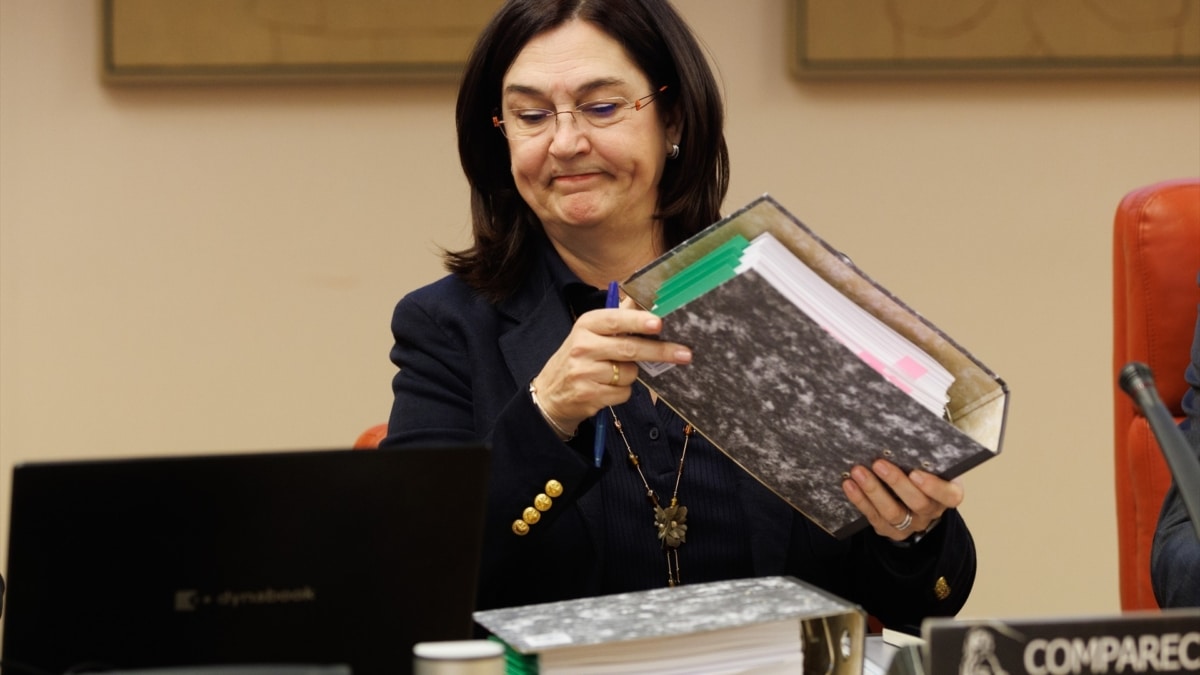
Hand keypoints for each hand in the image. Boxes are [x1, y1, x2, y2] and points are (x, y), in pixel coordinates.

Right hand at [531, 304, 692, 435]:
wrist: (551, 393)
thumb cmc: (579, 358)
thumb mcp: (590, 333)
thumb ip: (618, 318)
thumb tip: (645, 297)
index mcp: (586, 325)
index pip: (615, 320)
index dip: (638, 321)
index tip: (659, 324)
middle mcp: (582, 346)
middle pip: (629, 348)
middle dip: (660, 352)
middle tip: (685, 354)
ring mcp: (584, 372)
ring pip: (629, 373)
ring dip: (631, 375)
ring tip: (613, 374)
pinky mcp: (588, 395)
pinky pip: (623, 393)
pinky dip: (622, 392)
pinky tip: (607, 389)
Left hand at [841, 459, 963, 540]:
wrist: (910, 497)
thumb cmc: (923, 470)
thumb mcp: (930, 462)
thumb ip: (923, 451)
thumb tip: (907, 422)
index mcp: (948, 494)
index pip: (949, 495)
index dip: (934, 487)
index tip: (915, 472)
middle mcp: (931, 513)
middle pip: (918, 503)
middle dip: (896, 483)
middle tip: (879, 464)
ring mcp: (910, 524)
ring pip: (892, 513)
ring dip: (873, 491)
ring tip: (858, 472)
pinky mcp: (888, 530)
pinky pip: (873, 517)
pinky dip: (860, 500)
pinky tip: (849, 484)